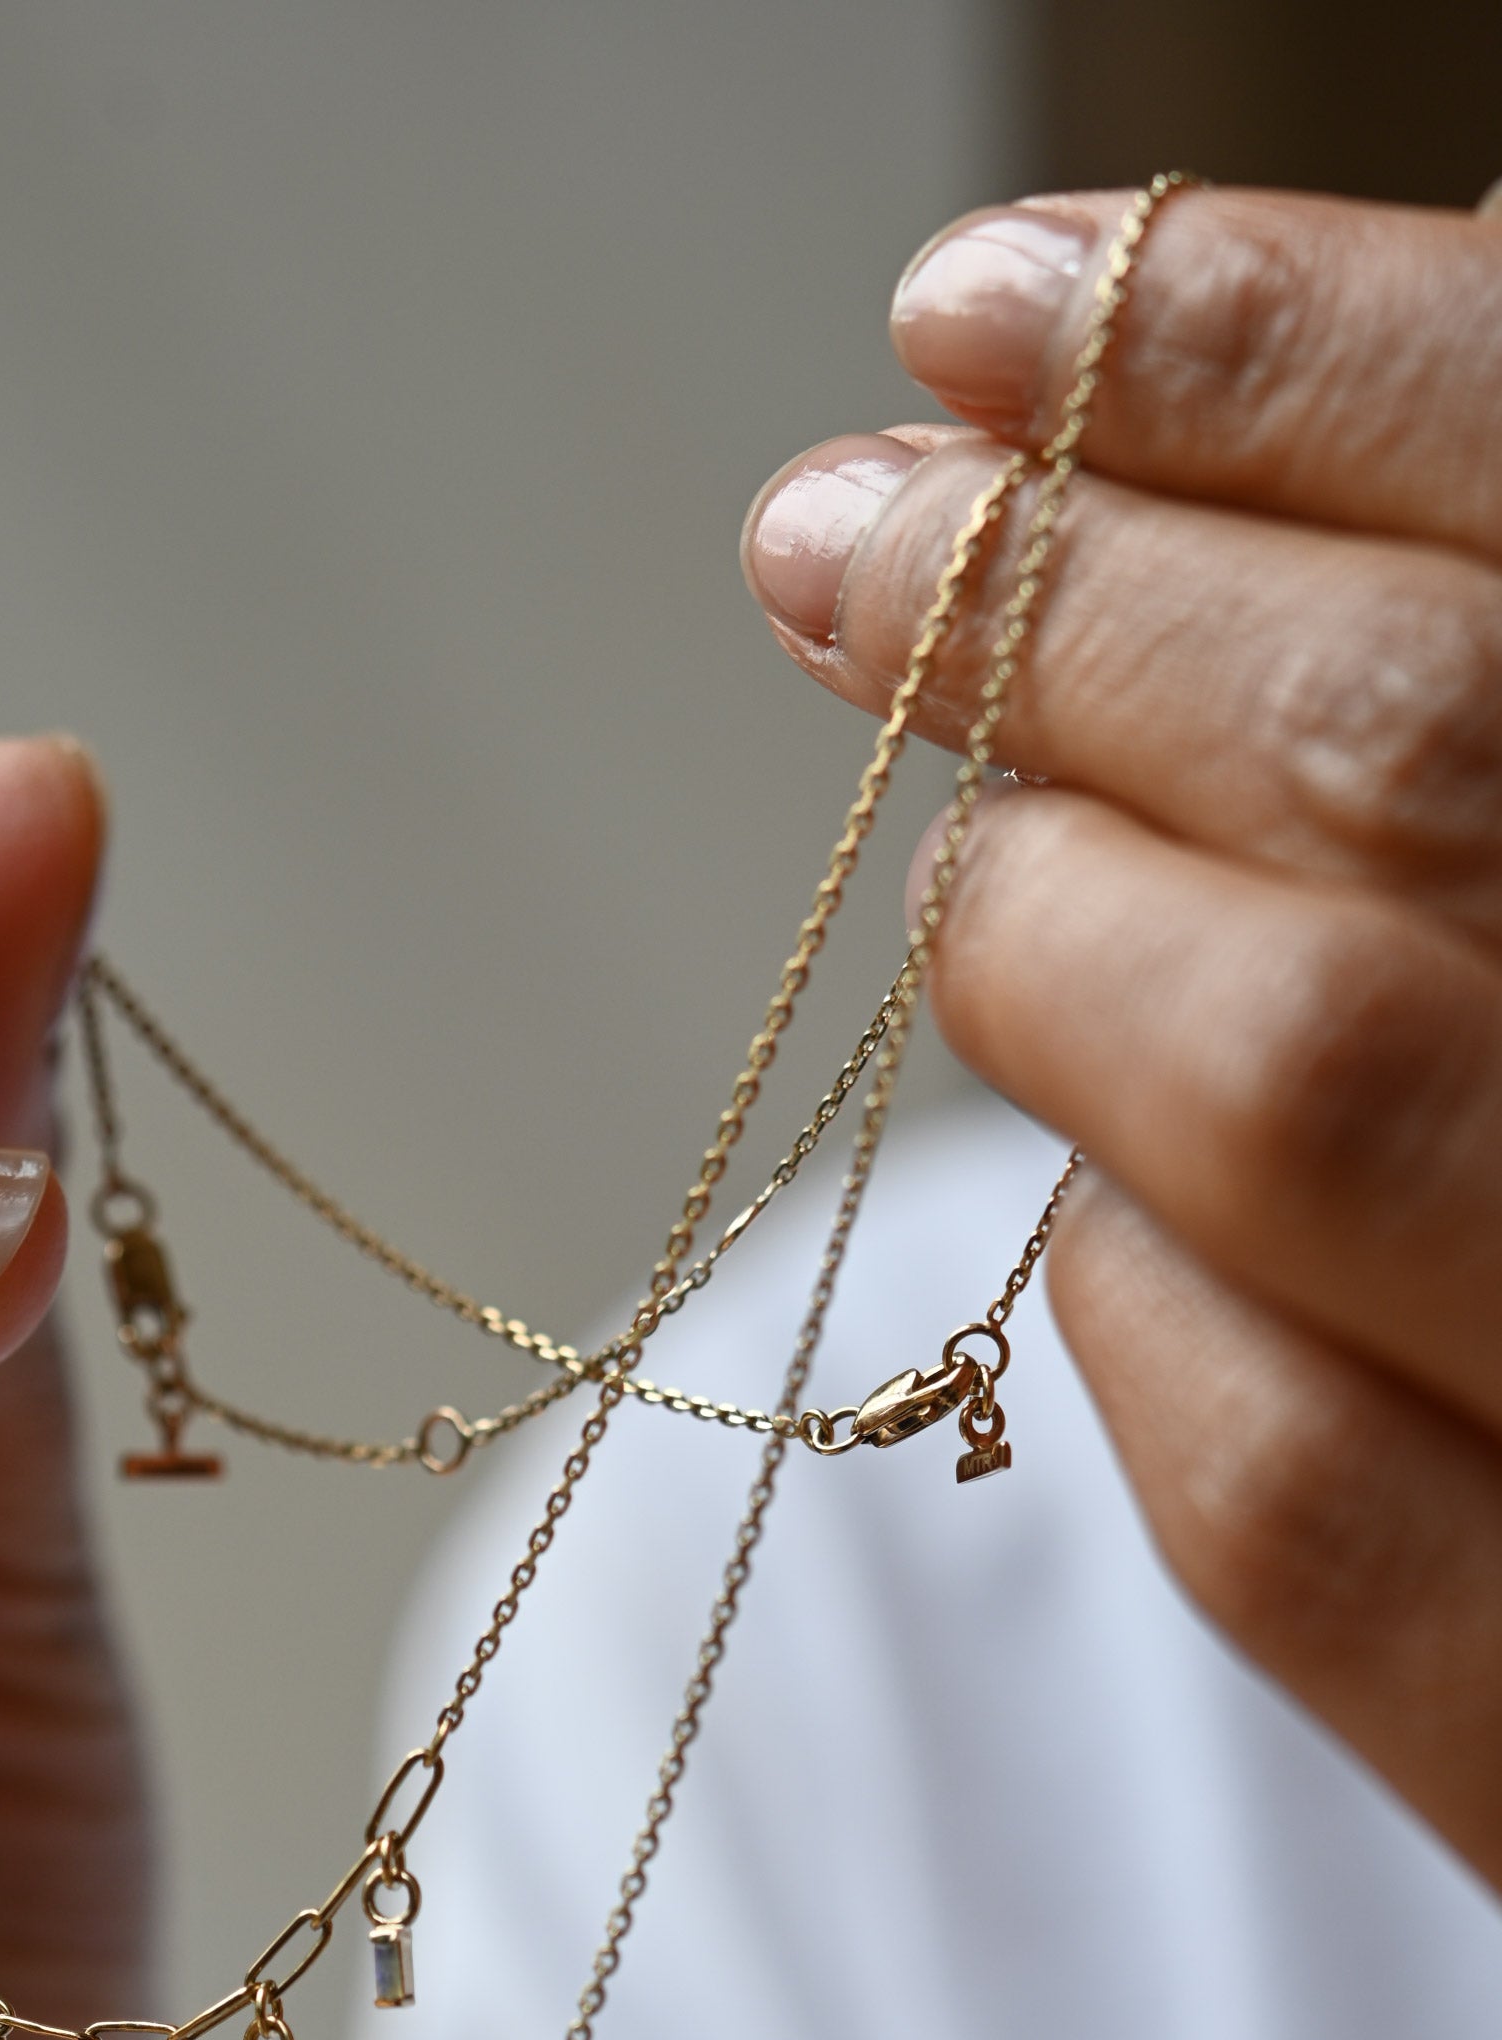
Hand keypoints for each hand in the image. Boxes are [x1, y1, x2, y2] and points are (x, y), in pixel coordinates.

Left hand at [744, 183, 1501, 1894]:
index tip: (1004, 311)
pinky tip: (1107, 1211)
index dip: (1273, 367)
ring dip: (1069, 941)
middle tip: (858, 536)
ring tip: (986, 863)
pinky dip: (1136, 1297)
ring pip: (1313, 1100)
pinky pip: (1290, 1493)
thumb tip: (1258, 443)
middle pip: (1416, 780)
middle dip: (1080, 621)